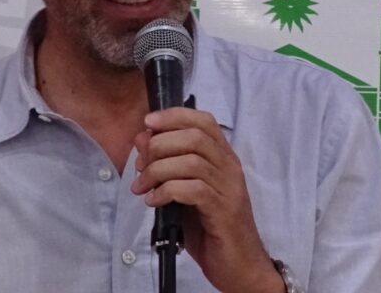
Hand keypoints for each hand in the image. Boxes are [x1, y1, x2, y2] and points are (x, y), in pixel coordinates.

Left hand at [131, 107, 283, 292]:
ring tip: (142, 186)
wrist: (240, 266)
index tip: (148, 122)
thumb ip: (167, 166)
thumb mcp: (184, 192)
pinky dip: (167, 191)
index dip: (174, 115)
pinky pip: (193, 190)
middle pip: (195, 137)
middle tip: (140, 166)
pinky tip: (154, 201)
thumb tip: (143, 139)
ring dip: (158, 170)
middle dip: (160, 145)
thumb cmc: (211, 228)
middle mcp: (230, 168)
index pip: (203, 121)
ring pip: (192, 161)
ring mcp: (230, 189)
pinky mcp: (224, 212)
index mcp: (223, 158)